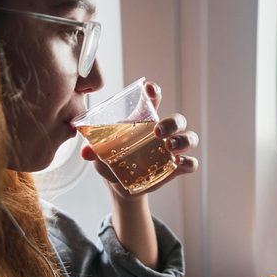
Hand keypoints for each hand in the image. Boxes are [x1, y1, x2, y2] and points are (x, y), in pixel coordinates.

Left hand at [80, 81, 198, 199]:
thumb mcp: (100, 155)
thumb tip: (85, 152)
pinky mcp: (178, 168)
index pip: (153, 100)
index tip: (149, 89)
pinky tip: (179, 164)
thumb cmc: (111, 161)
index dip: (154, 92)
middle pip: (178, 120)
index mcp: (144, 120)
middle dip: (172, 122)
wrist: (120, 186)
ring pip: (190, 138)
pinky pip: (191, 163)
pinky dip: (189, 162)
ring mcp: (173, 150)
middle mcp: (163, 132)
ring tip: (169, 147)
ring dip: (182, 140)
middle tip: (157, 130)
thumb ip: (94, 150)